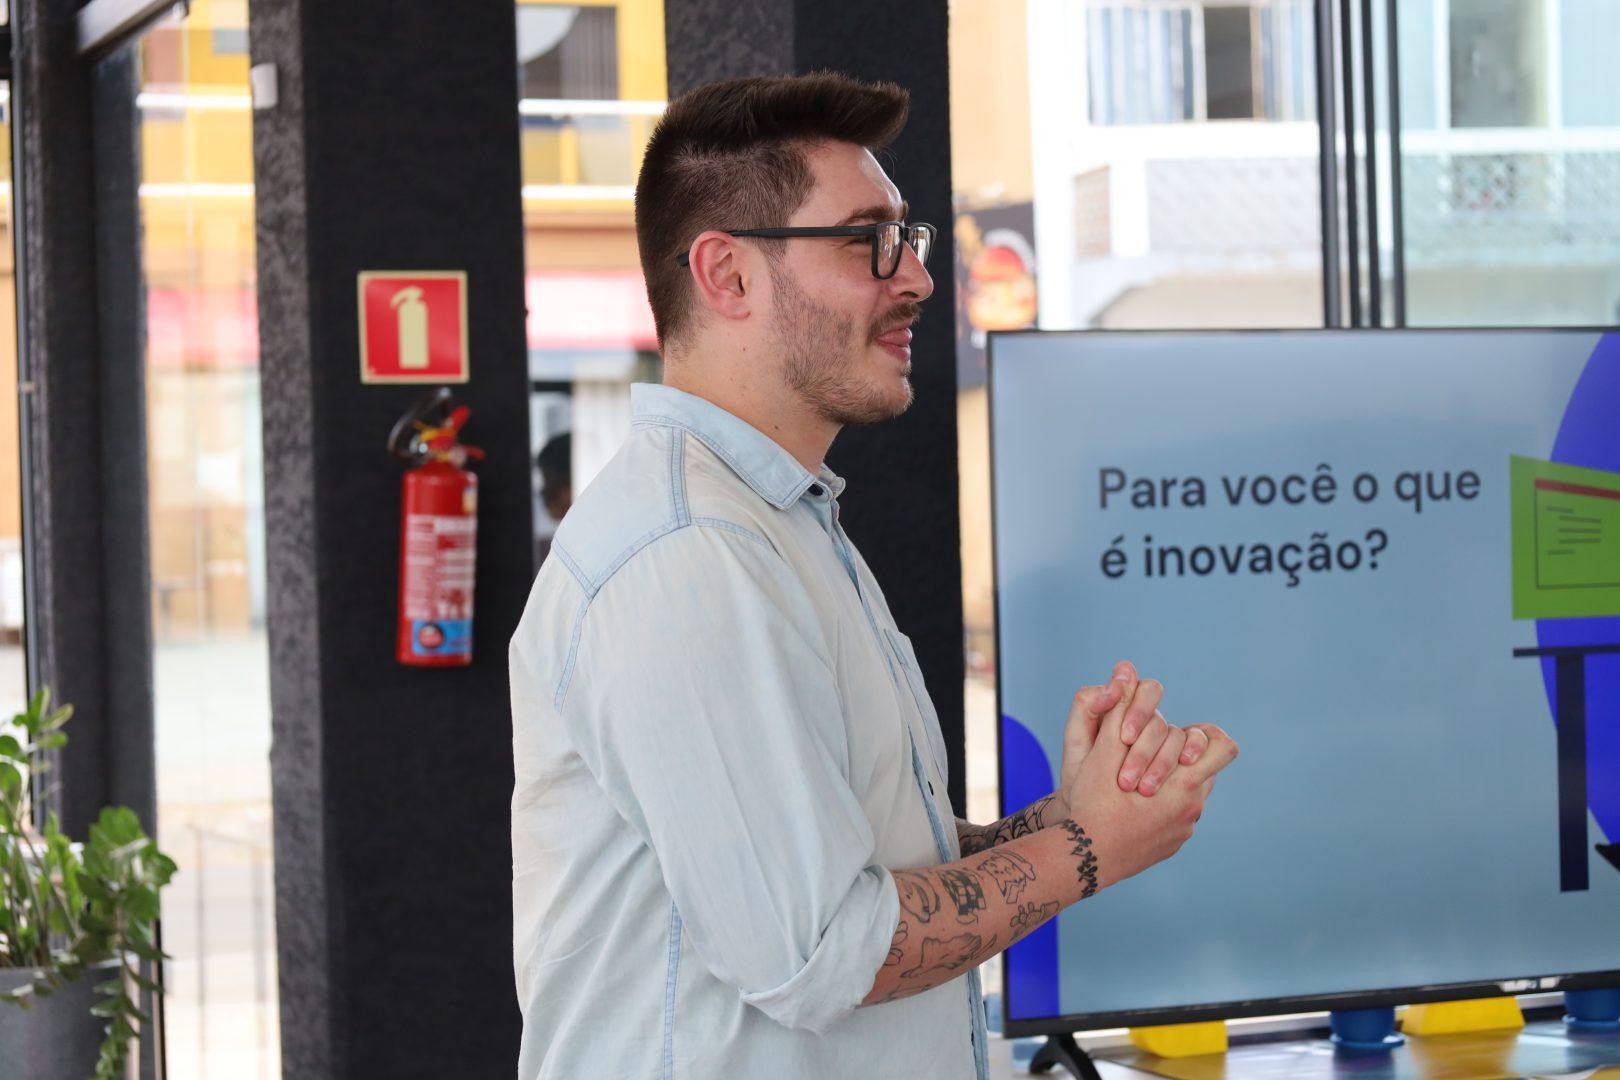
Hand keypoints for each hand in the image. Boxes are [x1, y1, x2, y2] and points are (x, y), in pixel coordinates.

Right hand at [1062, 686, 1237, 888]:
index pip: (1222, 747)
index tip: (1177, 740)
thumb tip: (1127, 670)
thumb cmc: (1094, 802)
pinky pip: (1173, 818)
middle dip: (1177, 759)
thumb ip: (1120, 709)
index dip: (1203, 735)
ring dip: (1165, 783)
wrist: (1083, 858)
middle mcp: (1192, 809)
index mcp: (1185, 784)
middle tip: (1146, 763)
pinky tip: (1127, 811)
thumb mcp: (1103, 750)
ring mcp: (1182, 831)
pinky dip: (1156, 809)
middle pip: (1204, 770)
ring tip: (1131, 785)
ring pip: (1187, 794)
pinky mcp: (1169, 845)